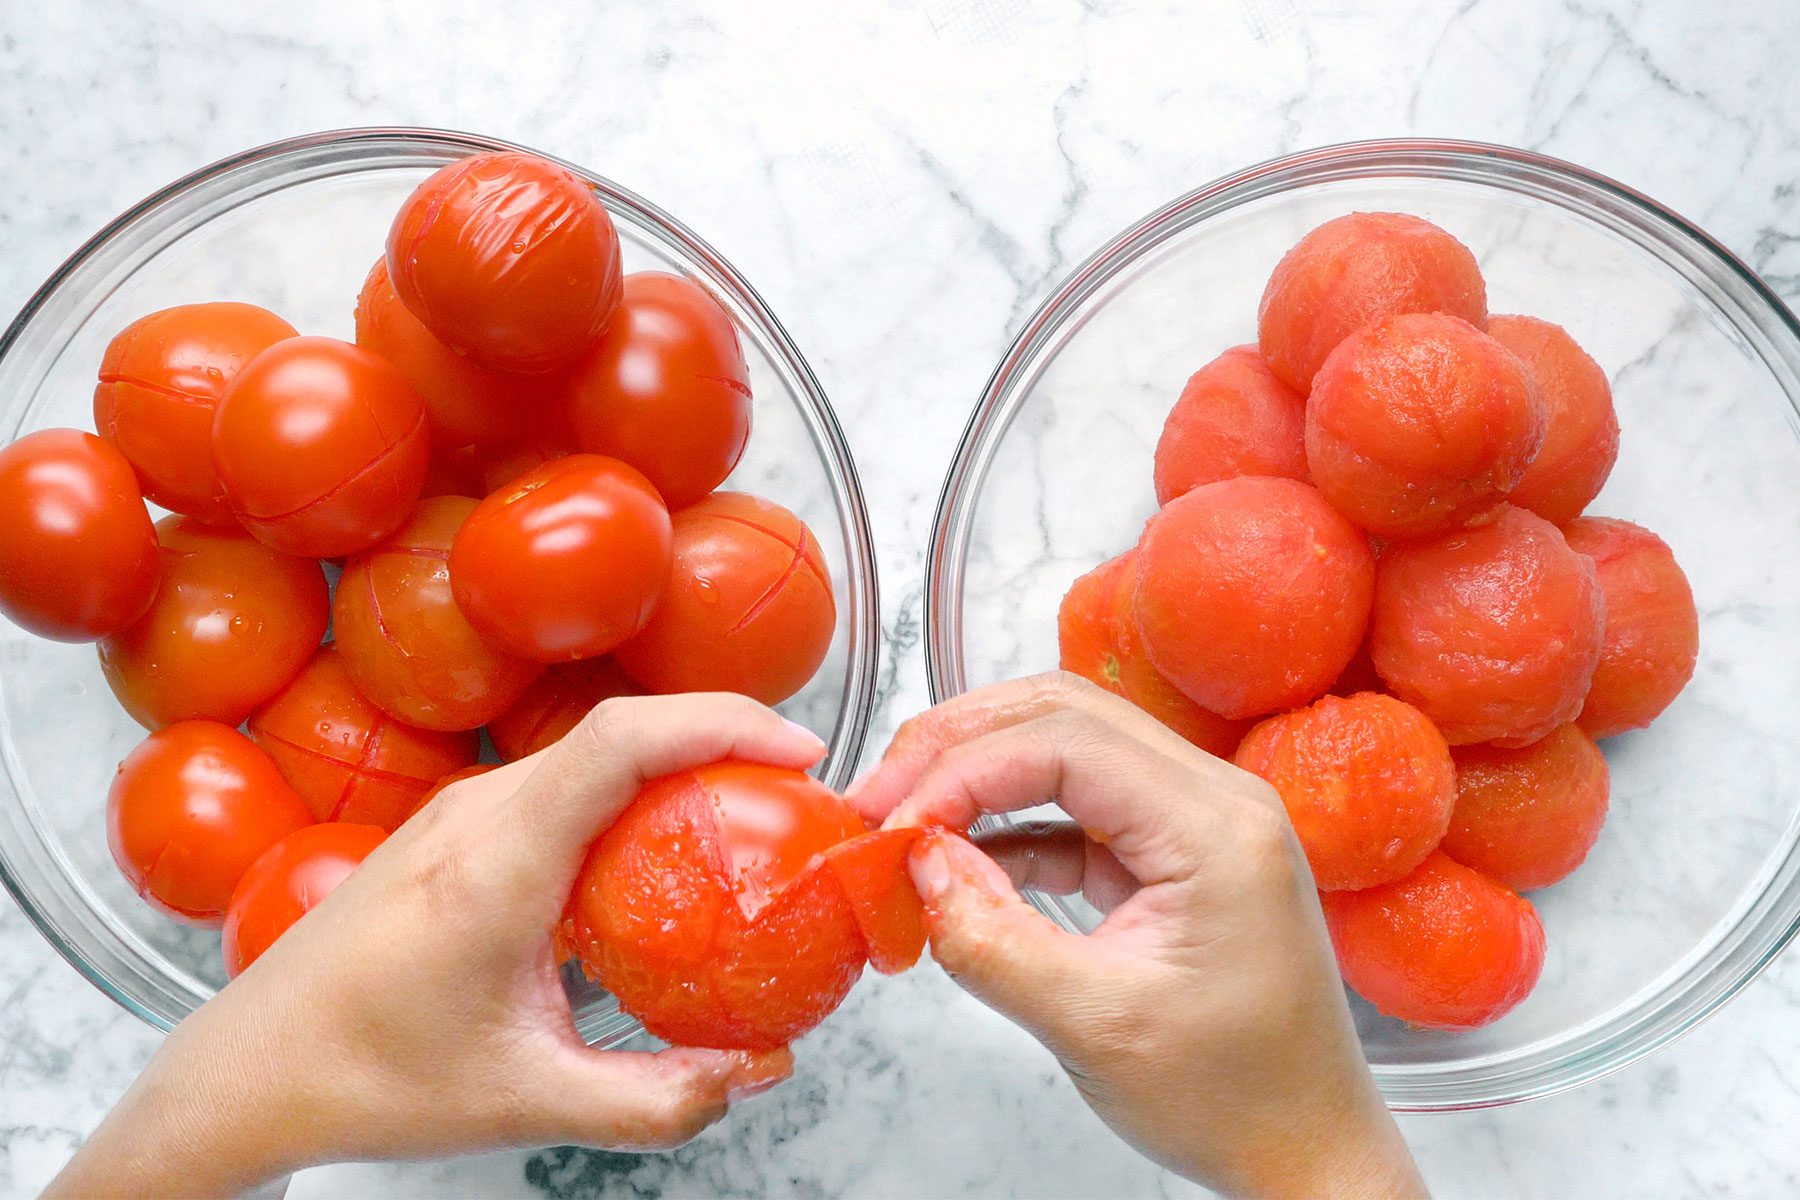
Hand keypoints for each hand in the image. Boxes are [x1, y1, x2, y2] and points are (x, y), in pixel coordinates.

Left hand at [51, 693, 820, 1198]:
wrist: (250, 1070)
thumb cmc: (366, 1078)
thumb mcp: (528, 1100)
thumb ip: (655, 1100)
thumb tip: (752, 1072)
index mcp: (496, 863)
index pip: (620, 741)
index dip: (720, 724)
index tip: (798, 750)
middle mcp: (476, 816)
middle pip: (618, 729)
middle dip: (721, 736)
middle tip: (796, 788)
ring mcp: (458, 814)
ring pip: (589, 752)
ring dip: (675, 760)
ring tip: (744, 810)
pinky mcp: (452, 831)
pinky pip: (560, 783)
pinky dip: (630, 792)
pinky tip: (657, 850)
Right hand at [851, 673, 1424, 1199]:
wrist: (1305, 1151)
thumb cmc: (1234, 1099)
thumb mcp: (1096, 1027)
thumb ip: (993, 941)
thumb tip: (916, 866)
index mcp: (1217, 826)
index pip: (1066, 742)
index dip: (963, 770)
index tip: (894, 823)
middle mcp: (1215, 800)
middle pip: (1063, 715)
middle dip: (958, 746)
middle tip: (879, 797)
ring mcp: (1195, 821)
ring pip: (1064, 748)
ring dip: (977, 776)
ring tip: (904, 823)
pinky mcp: (1170, 853)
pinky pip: (1074, 807)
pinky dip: (1007, 824)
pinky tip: (956, 862)